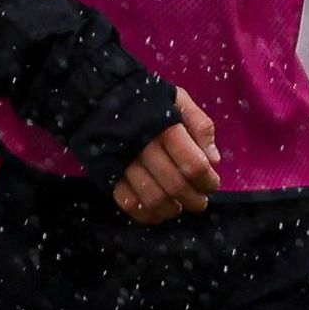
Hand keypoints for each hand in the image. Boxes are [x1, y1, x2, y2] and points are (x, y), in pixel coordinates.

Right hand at [112, 90, 219, 223]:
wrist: (94, 96)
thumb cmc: (145, 98)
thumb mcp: (179, 99)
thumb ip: (200, 126)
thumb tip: (214, 160)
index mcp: (165, 128)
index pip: (193, 165)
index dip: (207, 181)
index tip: (212, 185)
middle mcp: (144, 148)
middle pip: (175, 185)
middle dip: (194, 199)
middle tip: (200, 202)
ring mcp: (122, 162)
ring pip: (151, 198)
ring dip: (171, 209)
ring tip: (179, 207)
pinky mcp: (105, 172)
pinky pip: (125, 201)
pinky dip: (144, 213)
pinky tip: (157, 212)